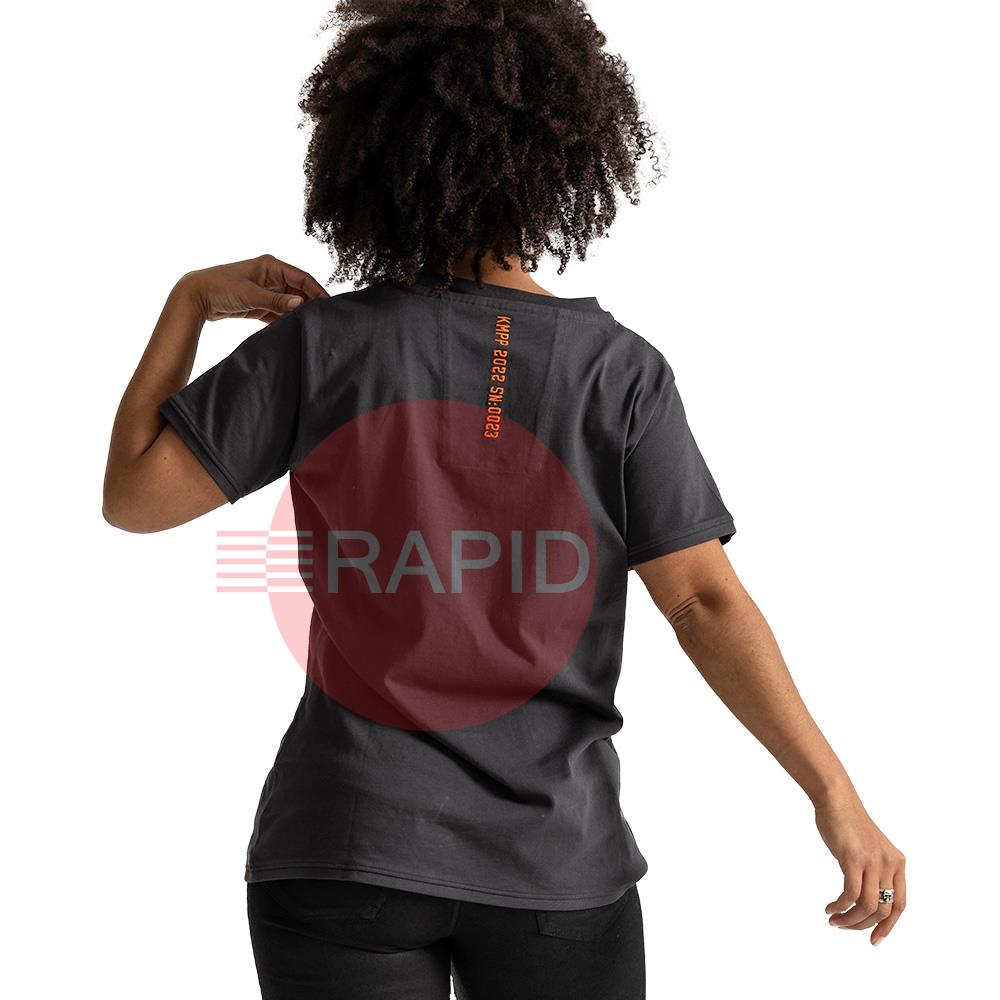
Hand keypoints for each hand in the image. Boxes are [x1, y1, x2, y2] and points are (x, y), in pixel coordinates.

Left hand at [178, 253, 329, 323]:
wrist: (196, 296)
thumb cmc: (220, 288)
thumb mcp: (251, 294)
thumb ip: (276, 301)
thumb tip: (300, 304)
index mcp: (272, 265)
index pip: (303, 278)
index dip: (317, 291)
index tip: (329, 305)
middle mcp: (271, 276)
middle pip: (299, 291)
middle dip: (309, 304)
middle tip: (321, 320)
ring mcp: (266, 290)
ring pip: (290, 303)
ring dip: (297, 313)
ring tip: (309, 326)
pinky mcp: (259, 304)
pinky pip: (278, 312)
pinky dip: (284, 320)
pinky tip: (291, 329)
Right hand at [814, 794, 906, 945]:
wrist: (836, 799)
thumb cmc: (847, 823)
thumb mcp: (870, 849)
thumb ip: (874, 871)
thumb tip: (865, 901)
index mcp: (897, 863)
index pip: (900, 905)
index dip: (888, 927)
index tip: (873, 940)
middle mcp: (889, 864)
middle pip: (883, 910)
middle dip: (863, 925)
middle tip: (843, 927)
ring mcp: (872, 861)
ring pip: (868, 906)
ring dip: (850, 920)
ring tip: (834, 920)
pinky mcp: (854, 859)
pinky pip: (851, 894)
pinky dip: (840, 906)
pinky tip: (830, 907)